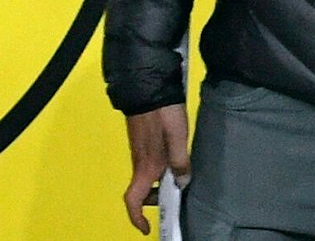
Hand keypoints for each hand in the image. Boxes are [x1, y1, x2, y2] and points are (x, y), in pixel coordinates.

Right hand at [123, 104, 188, 234]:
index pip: (133, 198)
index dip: (136, 216)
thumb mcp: (178, 137)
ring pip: (146, 179)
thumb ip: (181, 162)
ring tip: (180, 180)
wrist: (147, 89)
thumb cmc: (163, 114)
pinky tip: (174, 164)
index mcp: (146, 166)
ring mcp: (139, 152)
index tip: (147, 228)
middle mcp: (139, 162)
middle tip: (177, 198)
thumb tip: (181, 184)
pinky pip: (148, 167)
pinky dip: (159, 174)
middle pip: (141, 191)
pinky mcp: (141, 143)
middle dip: (156, 200)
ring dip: (159, 186)